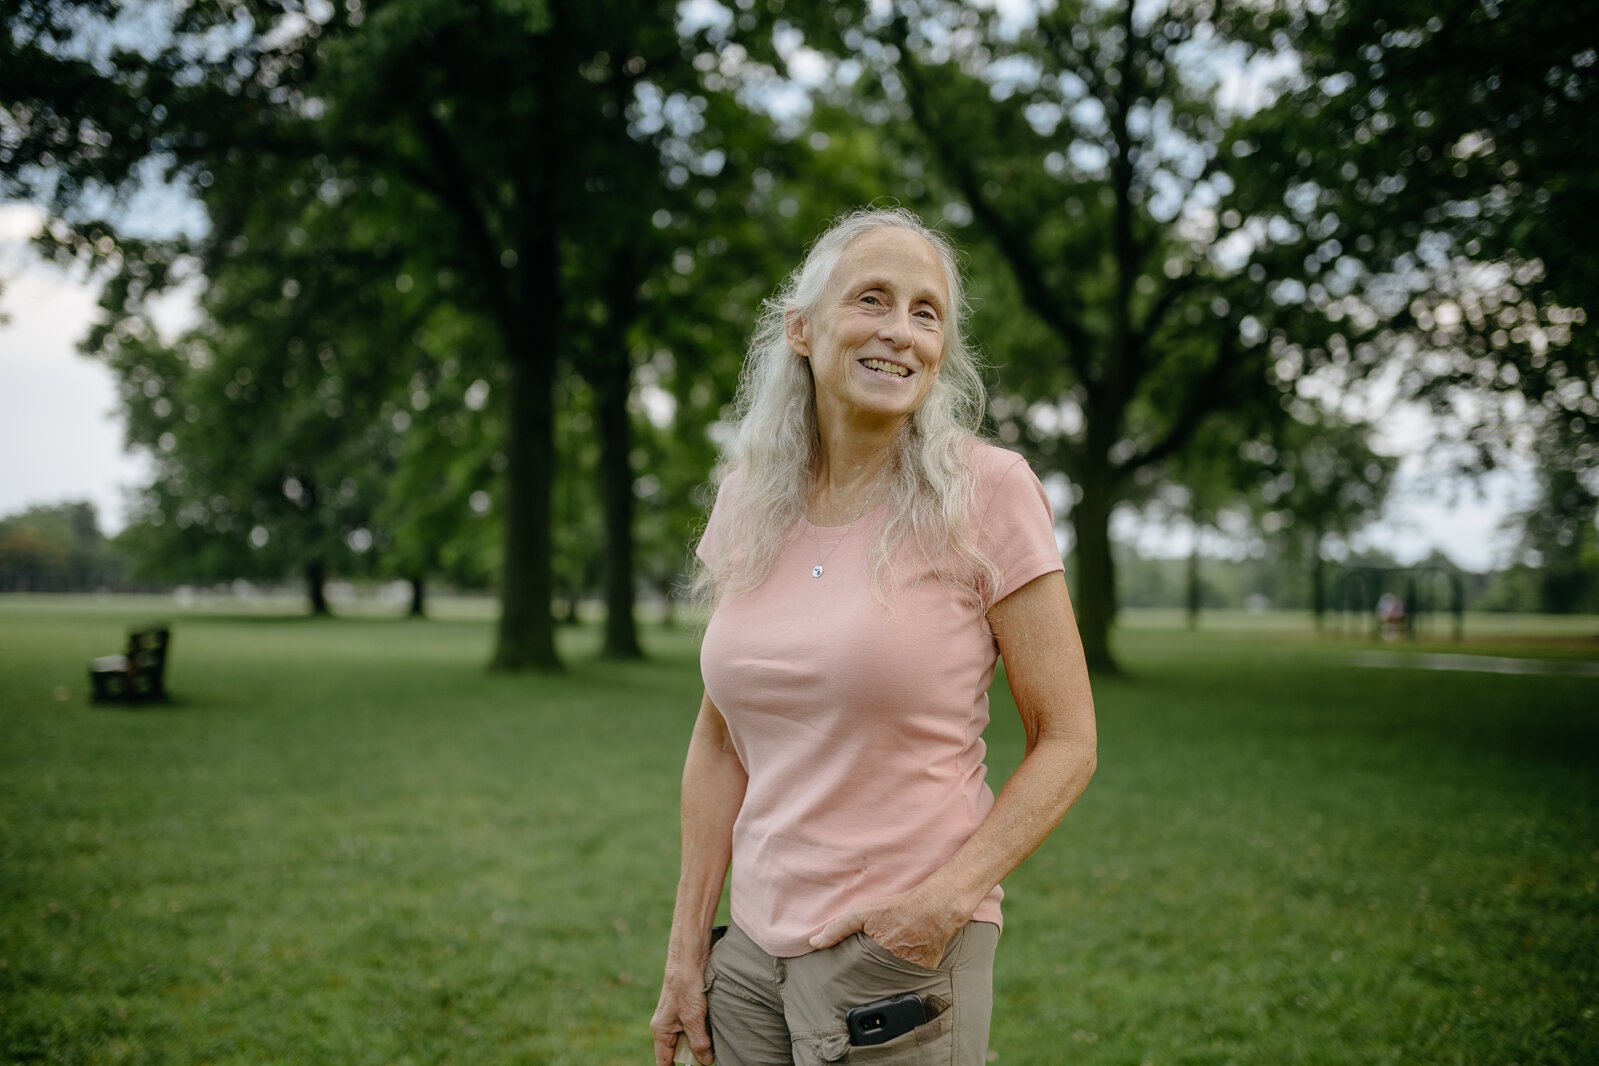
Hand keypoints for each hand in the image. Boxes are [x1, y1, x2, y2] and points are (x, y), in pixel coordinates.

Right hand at [651, 966, 714, 1065]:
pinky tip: (714, 1025)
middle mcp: (667, 1026)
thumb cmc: (686, 985)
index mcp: (661, 1031)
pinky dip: (705, 1029)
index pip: (664, 1061)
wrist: (689, 958)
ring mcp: (677, 1017)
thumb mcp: (693, 1018)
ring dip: (702, 1041)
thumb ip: (699, 1042)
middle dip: (694, 1055)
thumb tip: (706, 1062)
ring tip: (713, 1038)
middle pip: (680, 1051)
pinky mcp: (688, 1009)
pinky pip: (696, 1027)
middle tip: (709, 1055)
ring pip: (690, 1039)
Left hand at [807, 886, 965, 970]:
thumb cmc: (898, 909)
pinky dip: (909, 967)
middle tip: (867, 971)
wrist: (935, 907)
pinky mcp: (926, 970)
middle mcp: (893, 970)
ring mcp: (911, 972)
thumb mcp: (863, 913)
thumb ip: (838, 928)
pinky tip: (907, 956)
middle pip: (876, 979)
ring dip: (890, 973)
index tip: (847, 980)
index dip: (854, 976)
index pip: (859, 976)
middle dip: (871, 977)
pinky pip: (913, 974)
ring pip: (895, 978)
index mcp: (876, 959)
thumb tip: (814, 942)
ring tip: (887, 963)